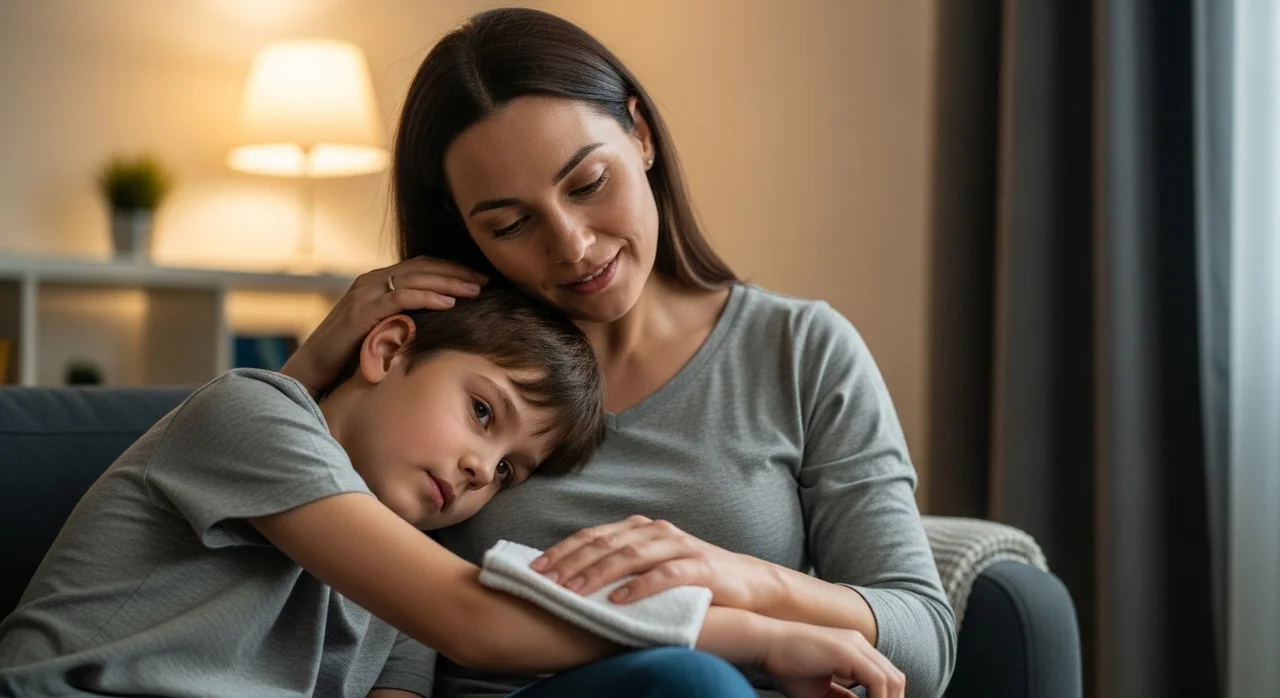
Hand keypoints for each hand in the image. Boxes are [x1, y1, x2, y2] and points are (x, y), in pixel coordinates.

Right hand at [281, 256, 487, 394]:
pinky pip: (401, 297)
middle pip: (422, 268)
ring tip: (475, 290)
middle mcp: (369, 282)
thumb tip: (433, 325)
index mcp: (376, 283)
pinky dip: (427, 297)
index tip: (478, 279)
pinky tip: (449, 303)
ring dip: (449, 282)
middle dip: (456, 272)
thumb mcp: (381, 332)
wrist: (311, 371)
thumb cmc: (347, 356)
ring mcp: (364, 294)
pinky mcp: (361, 311)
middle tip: (485, 280)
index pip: (420, 267)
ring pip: (415, 278)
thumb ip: (402, 321)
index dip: (450, 270)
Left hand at [531, 515, 774, 608]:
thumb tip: (570, 579)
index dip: (562, 550)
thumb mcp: (651, 566)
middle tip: (544, 581)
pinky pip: (665, 575)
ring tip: (573, 590)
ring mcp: (679, 546)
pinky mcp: (700, 567)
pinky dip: (640, 587)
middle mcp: (656, 531)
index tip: (534, 569)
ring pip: (630, 556)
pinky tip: (619, 600)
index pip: (592, 535)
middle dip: (570, 562)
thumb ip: (619, 565)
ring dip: (598, 573)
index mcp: (640, 528)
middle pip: (605, 543)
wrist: (749, 582)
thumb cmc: (692, 578)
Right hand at [761, 622, 904, 697]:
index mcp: (855, 650)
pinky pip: (878, 680)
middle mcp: (860, 644)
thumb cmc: (786, 665)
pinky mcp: (848, 652)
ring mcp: (856, 646)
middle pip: (895, 679)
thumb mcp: (819, 690)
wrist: (765, 643)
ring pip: (892, 680)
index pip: (885, 679)